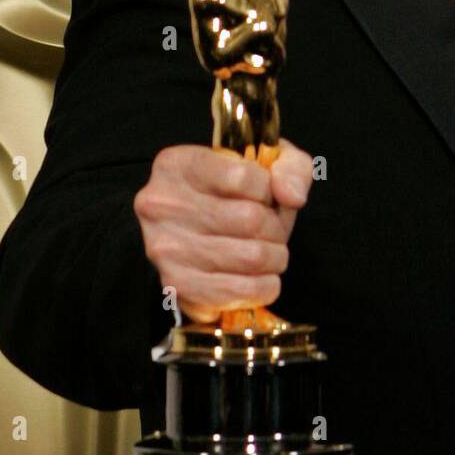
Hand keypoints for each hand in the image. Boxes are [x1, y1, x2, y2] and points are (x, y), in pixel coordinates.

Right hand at [134, 138, 313, 324]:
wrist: (194, 229)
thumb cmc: (232, 193)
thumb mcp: (265, 162)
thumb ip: (290, 166)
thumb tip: (292, 197)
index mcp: (177, 164)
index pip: (243, 176)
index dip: (268, 190)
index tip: (265, 196)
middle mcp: (161, 203)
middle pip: (250, 219)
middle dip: (276, 228)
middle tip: (273, 230)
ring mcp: (165, 246)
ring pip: (250, 256)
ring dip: (274, 257)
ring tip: (270, 252)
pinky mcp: (176, 284)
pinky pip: (239, 291)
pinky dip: (263, 287)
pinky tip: (262, 277)